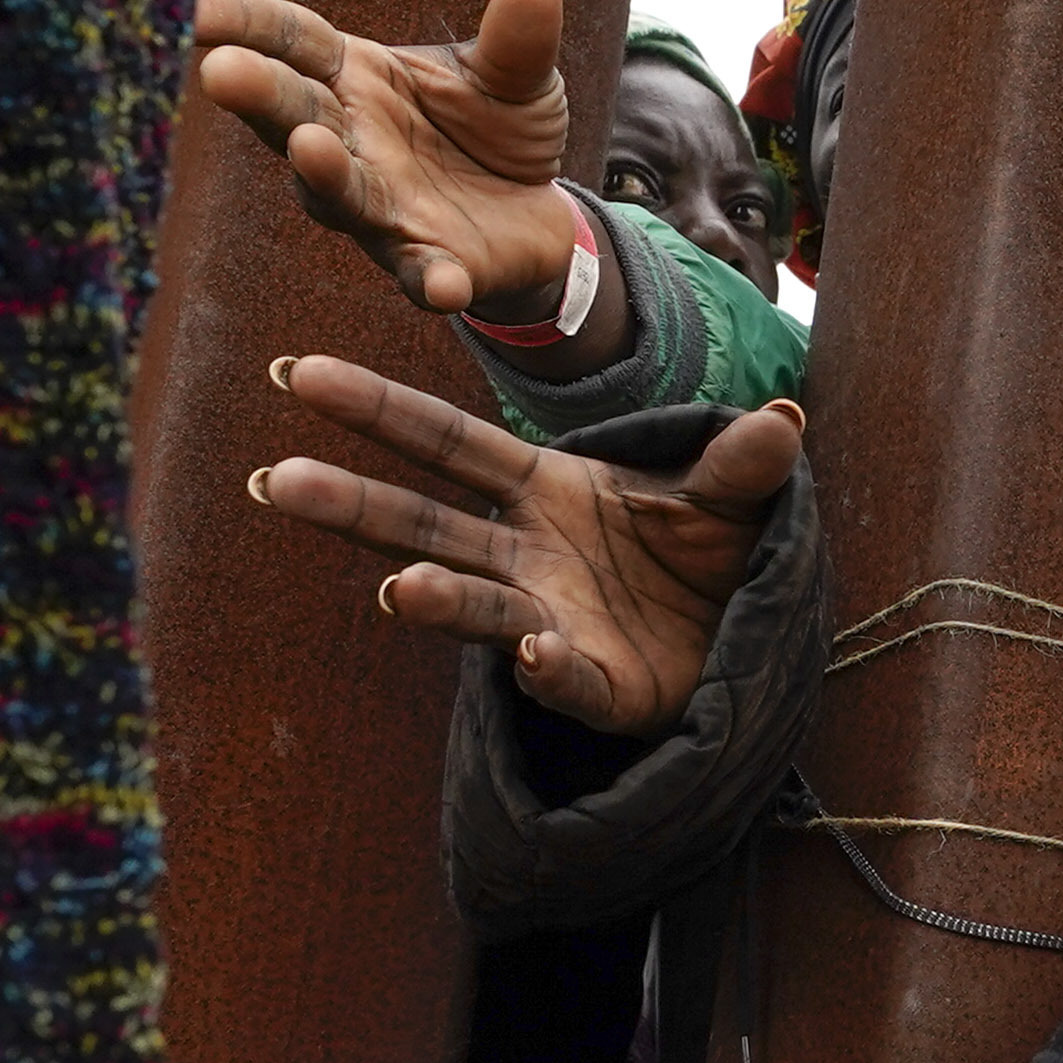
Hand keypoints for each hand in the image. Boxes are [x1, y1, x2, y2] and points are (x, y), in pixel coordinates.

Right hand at [196, 0, 597, 335]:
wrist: (534, 214)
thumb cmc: (494, 129)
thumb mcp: (515, 75)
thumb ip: (517, 40)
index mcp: (354, 78)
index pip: (290, 40)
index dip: (240, 20)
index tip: (188, 2)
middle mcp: (348, 142)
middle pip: (292, 112)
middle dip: (256, 93)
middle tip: (219, 70)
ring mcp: (380, 208)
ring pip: (335, 193)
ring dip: (321, 174)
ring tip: (308, 150)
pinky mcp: (428, 264)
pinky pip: (421, 273)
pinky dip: (430, 279)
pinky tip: (442, 285)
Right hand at [250, 364, 798, 733]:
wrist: (744, 637)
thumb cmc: (708, 550)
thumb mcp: (731, 493)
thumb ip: (741, 462)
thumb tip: (784, 418)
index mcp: (543, 489)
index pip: (447, 443)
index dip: (378, 411)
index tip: (302, 376)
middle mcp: (527, 555)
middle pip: (425, 523)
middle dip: (353, 505)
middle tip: (279, 480)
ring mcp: (550, 620)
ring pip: (474, 605)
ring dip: (433, 597)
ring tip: (395, 591)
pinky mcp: (598, 685)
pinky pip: (564, 675)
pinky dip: (547, 665)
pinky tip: (533, 650)